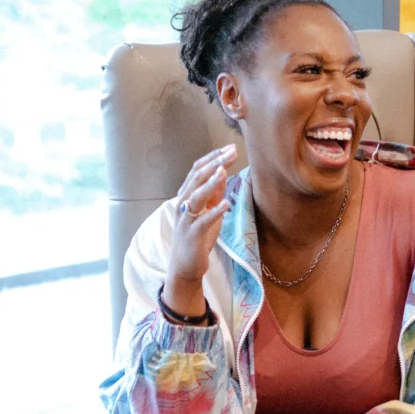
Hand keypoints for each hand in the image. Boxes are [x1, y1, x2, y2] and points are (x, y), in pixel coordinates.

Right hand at [162, 146, 236, 316]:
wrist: (185, 266)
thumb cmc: (198, 238)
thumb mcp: (208, 210)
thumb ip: (213, 192)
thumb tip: (223, 172)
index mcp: (187, 196)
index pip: (197, 170)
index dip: (213, 157)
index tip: (229, 148)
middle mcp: (183, 204)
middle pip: (197, 178)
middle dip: (214, 163)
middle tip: (231, 152)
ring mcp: (186, 219)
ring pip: (196, 196)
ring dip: (210, 182)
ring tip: (223, 170)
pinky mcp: (192, 235)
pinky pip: (203, 221)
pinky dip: (214, 211)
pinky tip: (225, 204)